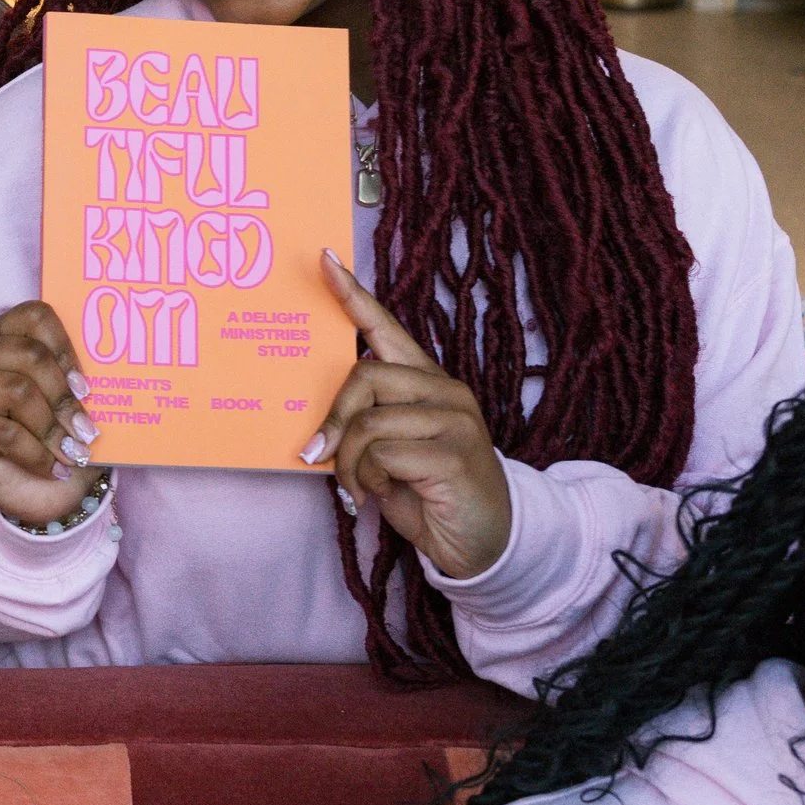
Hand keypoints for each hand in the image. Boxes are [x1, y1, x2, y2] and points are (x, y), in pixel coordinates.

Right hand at [0, 301, 104, 527]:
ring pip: (15, 390)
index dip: (65, 347)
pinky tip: (52, 467)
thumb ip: (80, 380)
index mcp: (4, 336)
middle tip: (86, 428)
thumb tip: (110, 369)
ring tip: (72, 452)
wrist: (39, 494)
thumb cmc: (57, 438)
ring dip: (52, 428)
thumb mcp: (74, 404)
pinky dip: (37, 454)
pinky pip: (4, 432)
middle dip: (63, 396)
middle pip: (28, 353)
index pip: (34, 316)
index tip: (84, 386)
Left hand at [306, 251, 511, 579]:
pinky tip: (376, 497)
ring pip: (370, 422)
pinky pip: (383, 455)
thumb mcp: (391, 452)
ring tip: (358, 487)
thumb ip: (368, 424)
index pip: (388, 329)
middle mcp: (446, 392)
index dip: (354, 297)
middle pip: (365, 377)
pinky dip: (366, 480)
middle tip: (320, 455)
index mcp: (428, 383)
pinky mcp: (455, 454)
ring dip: (350, 463)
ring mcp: (456, 420)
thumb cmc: (429, 492)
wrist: (486, 543)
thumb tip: (318, 426)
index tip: (324, 261)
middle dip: (334, 420)